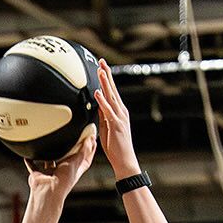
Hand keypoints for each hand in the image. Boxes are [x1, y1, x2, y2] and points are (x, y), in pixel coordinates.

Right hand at [26, 128, 95, 199]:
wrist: (47, 191)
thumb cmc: (63, 181)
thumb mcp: (76, 162)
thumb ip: (83, 151)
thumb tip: (90, 139)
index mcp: (74, 170)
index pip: (84, 158)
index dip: (89, 149)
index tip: (92, 138)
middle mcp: (63, 171)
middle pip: (68, 158)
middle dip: (70, 149)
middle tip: (73, 136)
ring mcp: (51, 173)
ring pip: (50, 160)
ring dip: (49, 154)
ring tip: (50, 142)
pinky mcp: (39, 174)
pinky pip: (33, 165)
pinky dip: (30, 161)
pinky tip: (28, 154)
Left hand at [94, 59, 138, 178]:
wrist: (125, 161)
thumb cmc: (115, 148)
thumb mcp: (106, 129)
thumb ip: (102, 117)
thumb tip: (97, 106)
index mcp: (118, 112)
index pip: (111, 92)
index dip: (107, 79)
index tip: (101, 67)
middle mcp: (120, 111)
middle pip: (112, 89)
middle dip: (106, 75)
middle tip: (101, 61)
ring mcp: (119, 117)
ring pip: (111, 96)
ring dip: (105, 83)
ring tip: (100, 70)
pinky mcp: (116, 124)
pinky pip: (108, 110)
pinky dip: (102, 101)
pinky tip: (98, 92)